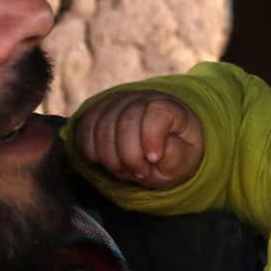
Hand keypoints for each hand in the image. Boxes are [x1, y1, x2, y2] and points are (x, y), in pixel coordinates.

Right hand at [74, 91, 203, 188]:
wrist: (160, 142)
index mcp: (171, 108)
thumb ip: (175, 156)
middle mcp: (142, 98)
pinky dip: (92, 152)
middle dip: (130, 157)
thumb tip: (152, 153)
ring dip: (110, 158)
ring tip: (125, 170)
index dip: (152, 139)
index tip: (153, 159)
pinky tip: (106, 162)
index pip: (157, 113)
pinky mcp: (97, 111)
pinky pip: (85, 130)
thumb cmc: (175, 153)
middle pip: (126, 123)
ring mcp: (117, 101)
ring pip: (102, 127)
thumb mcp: (185, 160)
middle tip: (140, 172)